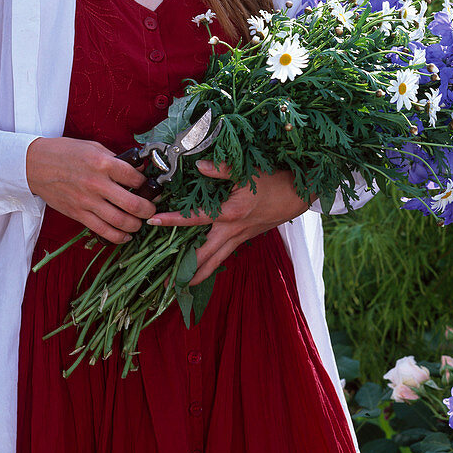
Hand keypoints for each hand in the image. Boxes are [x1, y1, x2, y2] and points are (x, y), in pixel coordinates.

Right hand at [26, 137, 156, 242]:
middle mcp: (97, 184)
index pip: (136, 178)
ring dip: (136, 225)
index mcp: (103, 163)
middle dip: (148, 209)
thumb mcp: (94, 148)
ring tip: (140, 222)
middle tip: (151, 209)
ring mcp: (87, 201)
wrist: (34, 164)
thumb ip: (117, 159)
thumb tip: (139, 169)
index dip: (147, 184)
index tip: (150, 187)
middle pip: (133, 204)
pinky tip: (126, 235)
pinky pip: (103, 231)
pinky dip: (118, 237)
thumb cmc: (65, 153)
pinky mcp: (78, 214)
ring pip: (121, 221)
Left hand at [147, 161, 311, 283]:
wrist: (299, 195)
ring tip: (179, 286)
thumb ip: (221, 169)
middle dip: (184, 270)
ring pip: (215, 262)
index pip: (195, 217)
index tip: (153, 221)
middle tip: (164, 281)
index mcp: (230, 212)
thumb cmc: (274, 182)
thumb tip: (200, 166)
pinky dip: (211, 266)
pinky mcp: (244, 239)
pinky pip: (224, 256)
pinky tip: (201, 270)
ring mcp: (239, 238)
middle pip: (204, 256)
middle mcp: (232, 231)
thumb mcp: (248, 172)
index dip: (173, 220)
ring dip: (197, 276)